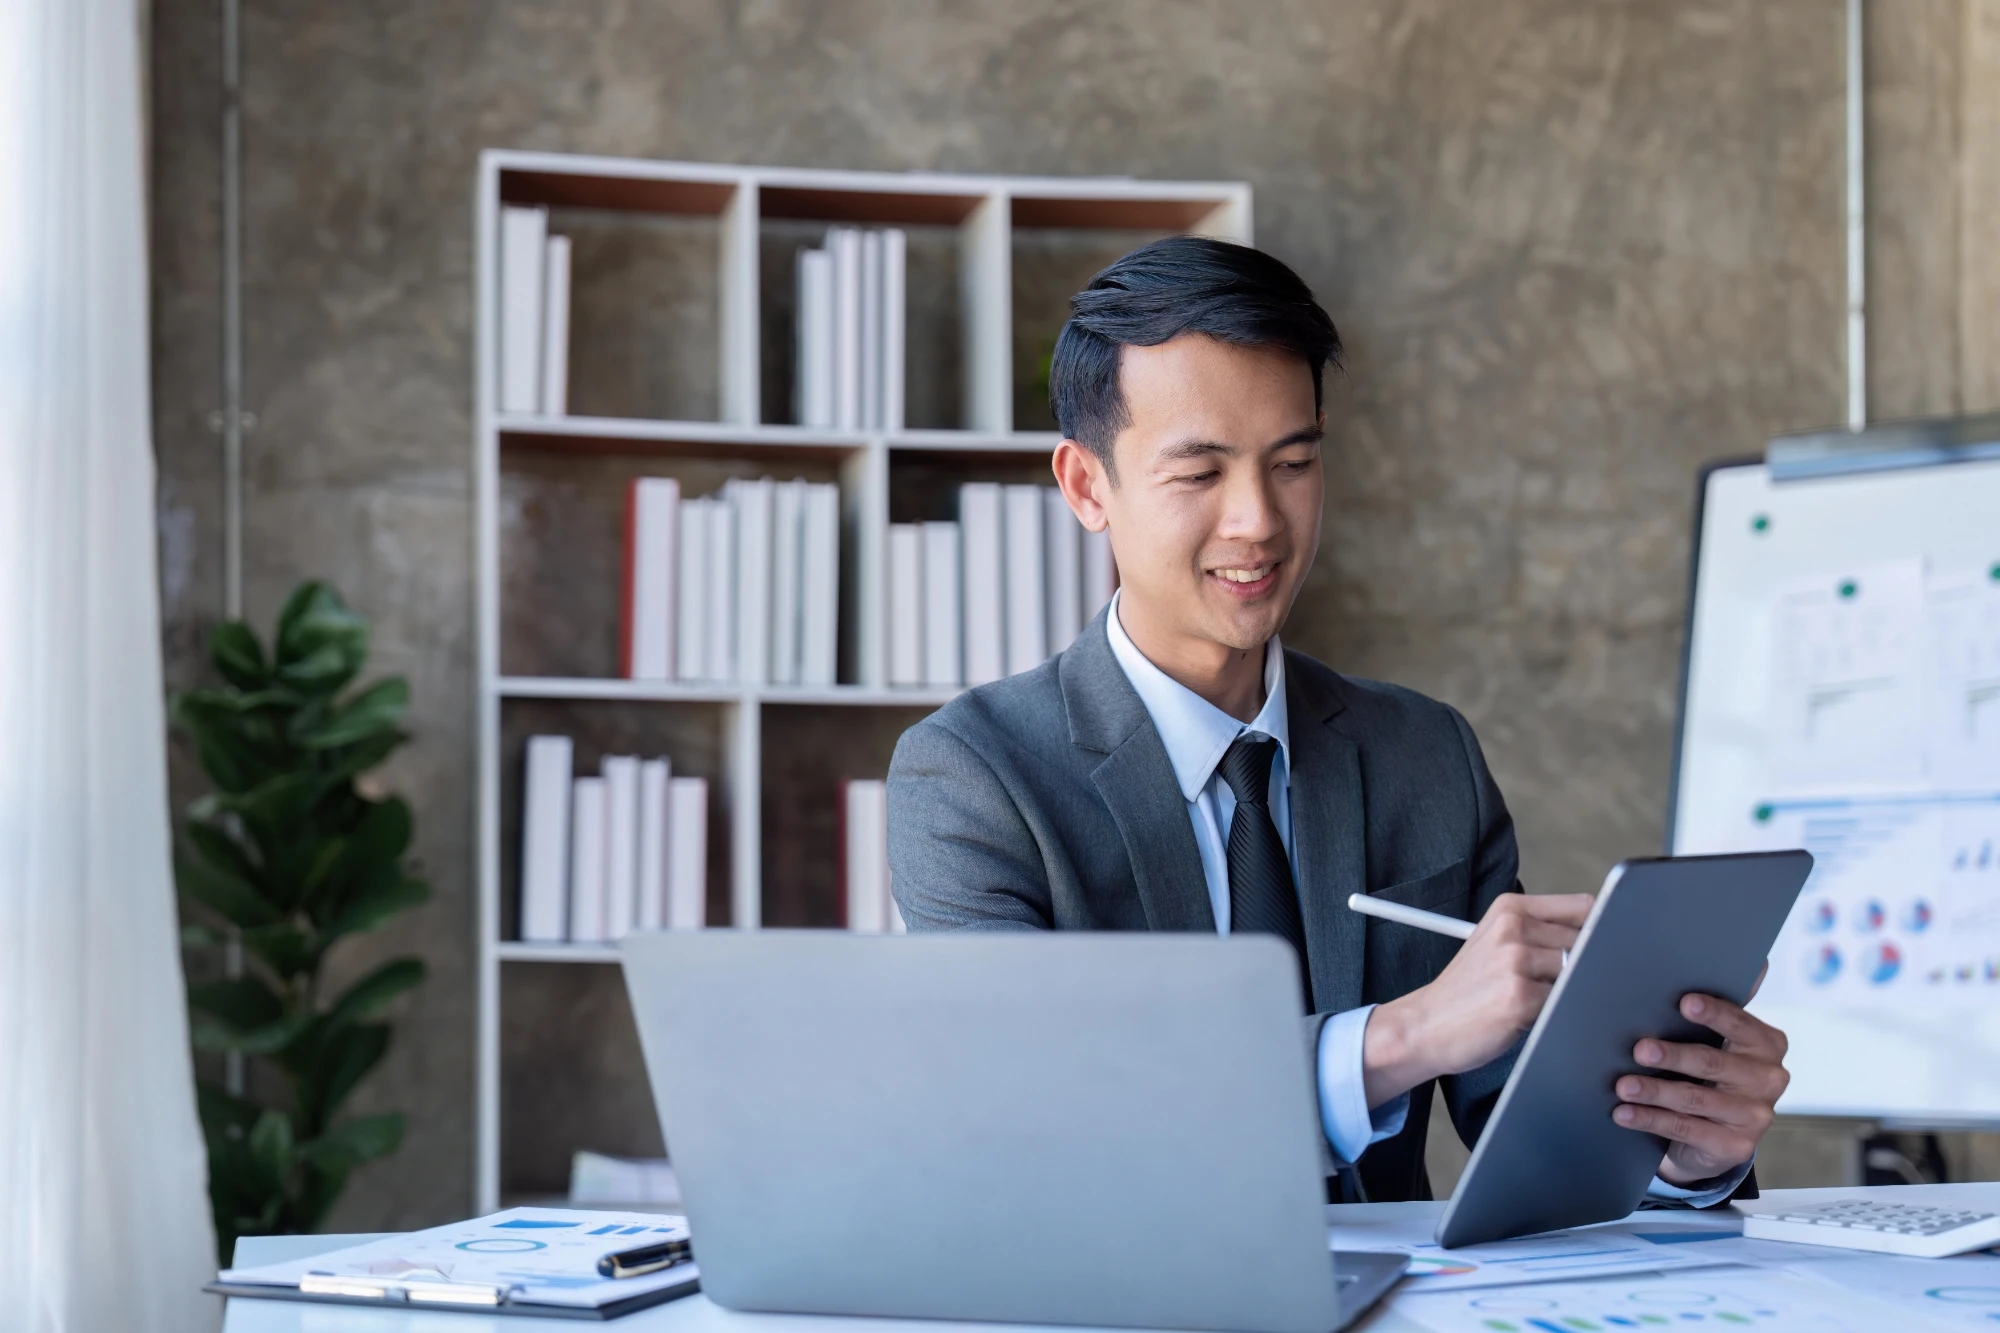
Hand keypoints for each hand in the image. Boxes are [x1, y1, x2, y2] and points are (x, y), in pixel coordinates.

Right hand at [1364, 893, 1593, 1105]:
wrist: (1427, 1024)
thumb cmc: (1468, 989)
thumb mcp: (1497, 942)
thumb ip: (1542, 931)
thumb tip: (1603, 934)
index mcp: (1510, 908)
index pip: (1583, 907)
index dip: (1598, 931)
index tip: (1597, 949)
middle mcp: (1513, 928)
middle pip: (1587, 941)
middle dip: (1583, 967)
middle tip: (1551, 985)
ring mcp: (1516, 961)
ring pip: (1579, 972)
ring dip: (1569, 991)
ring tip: (1537, 1000)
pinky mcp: (1520, 996)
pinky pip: (1565, 1002)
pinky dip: (1558, 1012)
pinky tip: (1531, 1016)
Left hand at [1612, 987, 1788, 1185]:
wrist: (1714, 1135)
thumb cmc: (1709, 1073)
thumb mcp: (1718, 1041)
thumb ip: (1721, 1009)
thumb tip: (1752, 963)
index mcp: (1768, 1044)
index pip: (1739, 1024)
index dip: (1713, 1013)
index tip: (1683, 1002)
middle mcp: (1769, 1079)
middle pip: (1713, 1062)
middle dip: (1672, 1055)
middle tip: (1639, 1049)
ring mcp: (1755, 1116)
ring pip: (1694, 1098)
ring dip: (1654, 1090)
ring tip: (1622, 1085)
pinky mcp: (1735, 1146)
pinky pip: (1685, 1128)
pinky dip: (1650, 1119)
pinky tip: (1624, 1113)